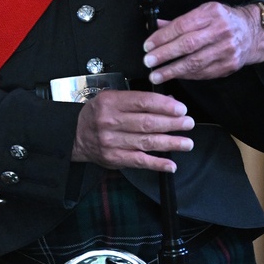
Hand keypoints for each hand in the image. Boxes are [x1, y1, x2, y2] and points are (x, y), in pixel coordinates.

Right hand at [71, 89, 194, 173]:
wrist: (75, 135)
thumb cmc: (97, 114)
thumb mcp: (112, 99)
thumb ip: (139, 100)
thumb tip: (169, 102)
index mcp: (111, 102)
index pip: (142, 102)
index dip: (164, 106)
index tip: (181, 109)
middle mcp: (111, 122)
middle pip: (147, 123)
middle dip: (172, 123)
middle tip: (189, 123)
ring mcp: (112, 141)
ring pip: (146, 142)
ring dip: (170, 143)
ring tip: (187, 143)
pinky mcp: (114, 158)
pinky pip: (139, 161)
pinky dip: (157, 164)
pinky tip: (171, 164)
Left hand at [142, 2, 263, 84]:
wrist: (252, 33)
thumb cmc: (224, 21)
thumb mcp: (204, 12)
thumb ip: (180, 21)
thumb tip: (156, 26)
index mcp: (212, 13)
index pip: (182, 26)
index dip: (163, 37)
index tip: (148, 45)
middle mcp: (221, 30)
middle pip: (188, 45)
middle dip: (165, 55)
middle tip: (148, 61)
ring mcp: (227, 49)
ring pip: (195, 62)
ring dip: (172, 70)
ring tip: (157, 75)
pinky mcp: (229, 65)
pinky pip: (203, 73)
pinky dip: (186, 76)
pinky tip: (175, 76)